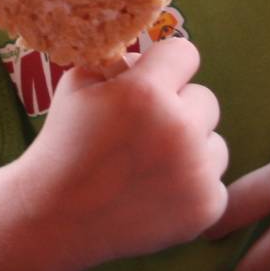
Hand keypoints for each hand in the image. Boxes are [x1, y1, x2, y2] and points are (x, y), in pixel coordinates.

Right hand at [16, 36, 227, 270]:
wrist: (54, 217)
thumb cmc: (64, 143)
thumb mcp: (78, 83)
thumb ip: (119, 60)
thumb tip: (150, 55)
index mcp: (145, 92)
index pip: (185, 53)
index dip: (166, 66)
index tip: (150, 82)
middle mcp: (178, 129)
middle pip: (206, 98)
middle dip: (179, 110)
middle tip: (143, 133)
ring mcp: (196, 172)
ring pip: (215, 142)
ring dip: (191, 150)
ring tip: (149, 166)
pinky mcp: (206, 207)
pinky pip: (214, 181)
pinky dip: (191, 188)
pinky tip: (156, 193)